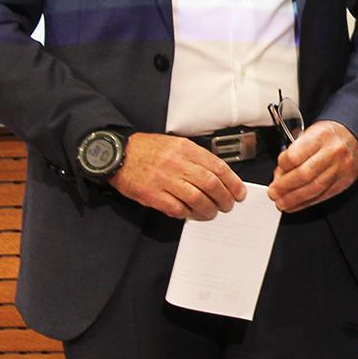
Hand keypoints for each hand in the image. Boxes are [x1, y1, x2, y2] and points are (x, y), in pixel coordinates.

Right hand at [112, 132, 246, 219]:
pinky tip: (192, 214)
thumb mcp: (176, 144)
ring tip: (212, 212)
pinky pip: (176, 208)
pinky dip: (188, 214)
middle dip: (224, 198)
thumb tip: (219, 175)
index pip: (218, 167)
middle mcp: (176, 163)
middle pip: (210, 184)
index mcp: (186, 149)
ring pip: (196, 198)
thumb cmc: (148, 149)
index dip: (232, 182)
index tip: (239, 192)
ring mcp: (164, 180)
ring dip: (209, 209)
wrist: (118, 155)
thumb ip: (196, 157)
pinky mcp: (152, 195)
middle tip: (228, 205)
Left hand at [270, 120, 357, 212]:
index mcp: (321, 136)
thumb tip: (279, 176)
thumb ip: (294, 153)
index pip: (294, 156)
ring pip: (314, 189)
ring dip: (294, 199)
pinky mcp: (344, 182)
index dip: (281, 168)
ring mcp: (341, 168)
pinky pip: (323, 196)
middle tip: (273, 193)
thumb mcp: (309, 133)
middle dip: (285, 187)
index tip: (277, 172)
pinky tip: (295, 205)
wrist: (354, 136)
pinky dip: (306, 203)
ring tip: (281, 203)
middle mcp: (333, 152)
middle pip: (304, 175)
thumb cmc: (328, 135)